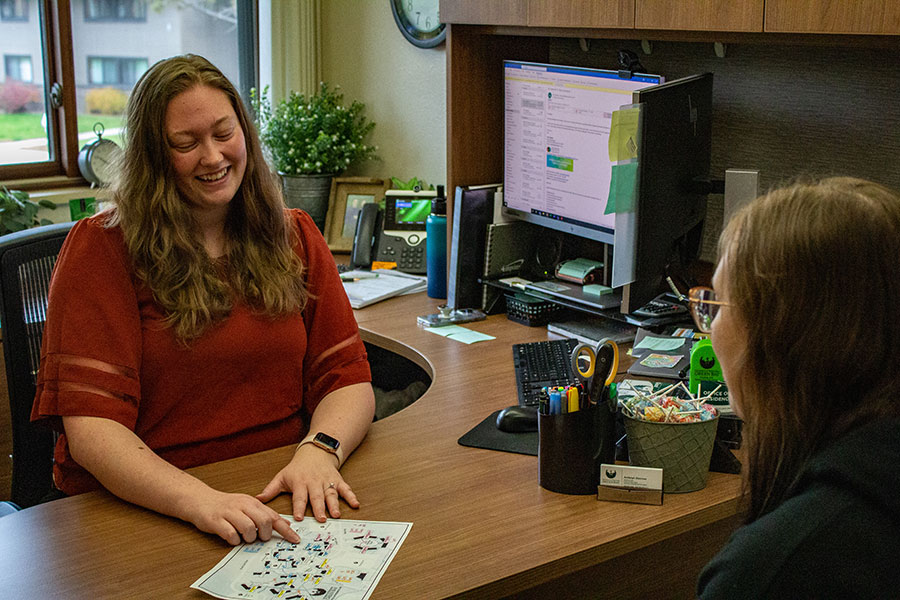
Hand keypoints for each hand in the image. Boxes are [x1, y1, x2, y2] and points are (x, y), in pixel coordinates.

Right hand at [184, 488, 300, 545]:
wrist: (201, 500)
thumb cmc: (226, 506)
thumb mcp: (248, 506)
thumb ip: (265, 514)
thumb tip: (285, 525)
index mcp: (252, 502)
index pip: (273, 516)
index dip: (285, 530)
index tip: (295, 540)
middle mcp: (242, 506)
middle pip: (264, 521)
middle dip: (265, 534)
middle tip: (259, 537)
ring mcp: (229, 513)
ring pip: (248, 528)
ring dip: (249, 538)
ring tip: (244, 537)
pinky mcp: (216, 521)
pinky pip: (230, 534)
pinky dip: (234, 540)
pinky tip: (232, 538)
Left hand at [256, 444, 359, 521]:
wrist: (315, 452)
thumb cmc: (297, 468)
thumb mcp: (282, 476)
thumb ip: (271, 489)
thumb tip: (257, 500)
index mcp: (300, 482)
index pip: (299, 497)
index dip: (299, 507)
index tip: (299, 518)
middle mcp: (314, 482)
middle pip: (316, 496)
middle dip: (319, 507)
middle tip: (321, 519)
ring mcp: (326, 481)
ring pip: (330, 493)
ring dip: (334, 504)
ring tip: (336, 514)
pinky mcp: (337, 480)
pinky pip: (345, 488)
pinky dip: (351, 496)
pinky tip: (355, 504)